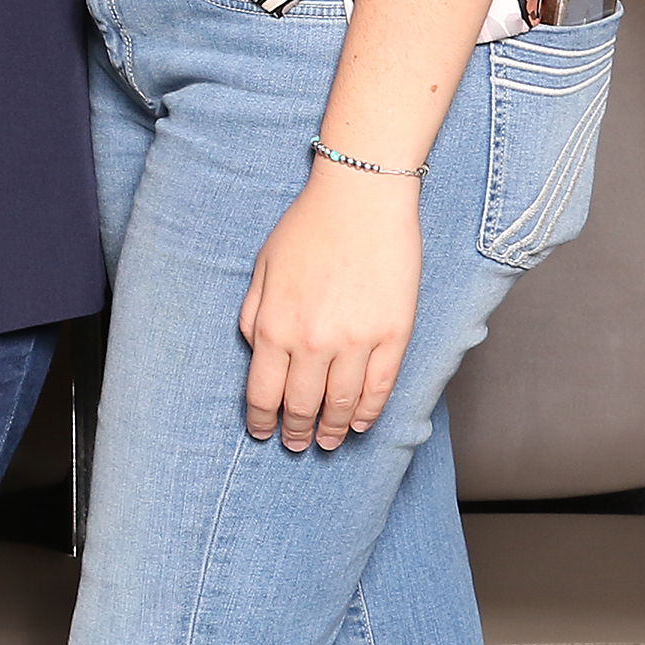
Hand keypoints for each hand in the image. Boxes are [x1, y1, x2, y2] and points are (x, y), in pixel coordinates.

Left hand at [236, 163, 420, 450]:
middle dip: (296, 431)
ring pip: (340, 404)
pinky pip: (378, 388)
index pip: (263, 391)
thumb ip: (253, 313)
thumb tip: (251, 350)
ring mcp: (355, 341)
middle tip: (296, 445)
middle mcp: (312, 341)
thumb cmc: (308, 228)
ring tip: (326, 442)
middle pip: (301, 405)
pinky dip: (368, 413)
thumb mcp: (263, 267)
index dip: (262, 420)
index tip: (263, 434)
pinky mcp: (392, 336)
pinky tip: (358, 423)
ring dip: (331, 429)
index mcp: (274, 325)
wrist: (361, 199)